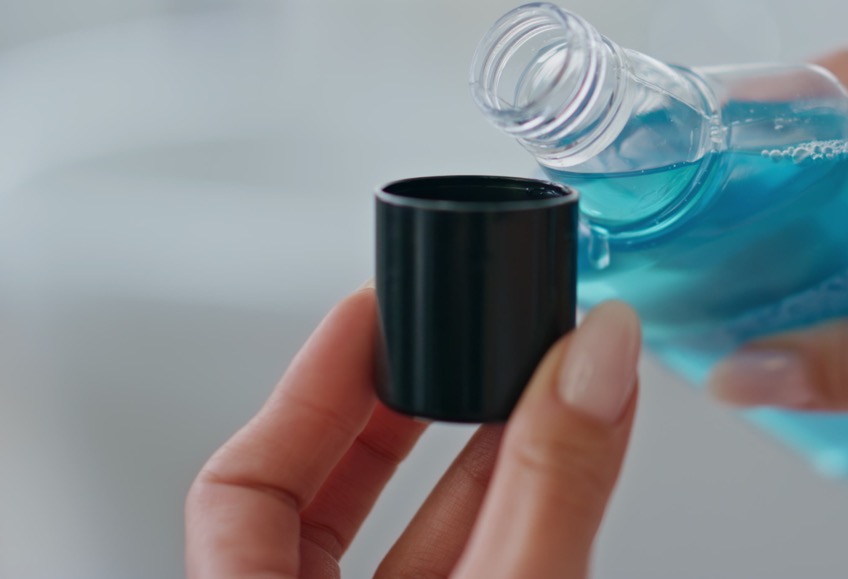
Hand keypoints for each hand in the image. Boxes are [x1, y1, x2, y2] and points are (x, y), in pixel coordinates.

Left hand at [185, 288, 640, 578]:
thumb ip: (545, 487)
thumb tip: (590, 361)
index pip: (243, 484)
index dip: (309, 382)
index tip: (371, 309)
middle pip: (317, 504)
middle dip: (396, 411)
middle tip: (449, 338)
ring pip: (409, 548)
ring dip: (477, 467)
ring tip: (534, 388)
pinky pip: (464, 574)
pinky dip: (510, 519)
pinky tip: (560, 469)